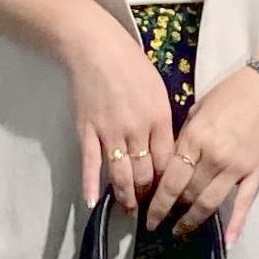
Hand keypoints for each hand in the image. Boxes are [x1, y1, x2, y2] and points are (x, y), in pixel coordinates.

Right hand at [63, 12, 176, 212]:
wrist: (95, 48)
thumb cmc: (131, 64)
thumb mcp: (159, 90)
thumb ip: (164, 121)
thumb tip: (168, 149)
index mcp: (158, 118)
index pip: (168, 161)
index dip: (169, 183)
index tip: (171, 197)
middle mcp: (136, 130)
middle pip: (145, 173)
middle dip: (149, 195)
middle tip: (151, 210)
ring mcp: (110, 133)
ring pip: (121, 173)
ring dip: (126, 196)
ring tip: (129, 211)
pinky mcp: (87, 131)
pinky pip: (90, 163)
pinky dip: (90, 184)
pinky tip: (93, 202)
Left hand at [144, 66, 258, 244]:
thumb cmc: (231, 93)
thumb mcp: (198, 110)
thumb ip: (184, 138)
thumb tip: (172, 164)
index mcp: (195, 138)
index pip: (171, 180)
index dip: (158, 203)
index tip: (149, 217)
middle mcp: (213, 157)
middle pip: (188, 194)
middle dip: (172, 211)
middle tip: (162, 223)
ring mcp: (237, 167)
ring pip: (209, 203)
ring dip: (193, 221)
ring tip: (181, 231)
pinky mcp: (257, 172)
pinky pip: (245, 203)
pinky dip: (236, 224)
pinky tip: (228, 242)